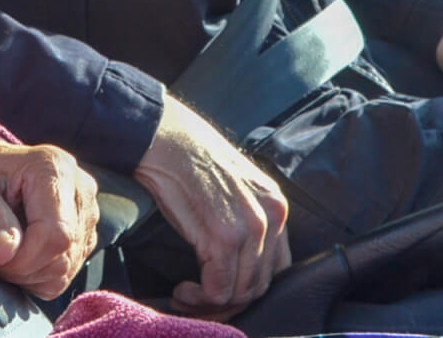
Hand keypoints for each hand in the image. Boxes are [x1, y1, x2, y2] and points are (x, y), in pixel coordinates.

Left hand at [0, 133, 98, 297]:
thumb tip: (5, 253)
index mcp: (53, 168)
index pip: (55, 233)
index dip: (23, 259)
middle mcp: (79, 188)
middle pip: (64, 253)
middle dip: (22, 268)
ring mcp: (86, 212)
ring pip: (66, 268)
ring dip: (29, 274)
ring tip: (2, 253)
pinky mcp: (84, 234)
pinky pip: (66, 273)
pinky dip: (38, 276)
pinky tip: (18, 256)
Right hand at [133, 95, 290, 317]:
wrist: (165, 139)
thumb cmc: (191, 164)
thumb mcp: (235, 191)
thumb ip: (249, 223)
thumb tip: (241, 266)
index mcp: (277, 206)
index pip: (275, 269)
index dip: (246, 289)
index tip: (220, 292)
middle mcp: (272, 217)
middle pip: (259, 285)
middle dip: (227, 302)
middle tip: (198, 302)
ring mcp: (250, 227)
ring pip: (239, 293)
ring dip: (210, 304)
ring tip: (186, 296)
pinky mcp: (223, 236)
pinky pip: (217, 289)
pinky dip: (198, 299)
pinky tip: (182, 291)